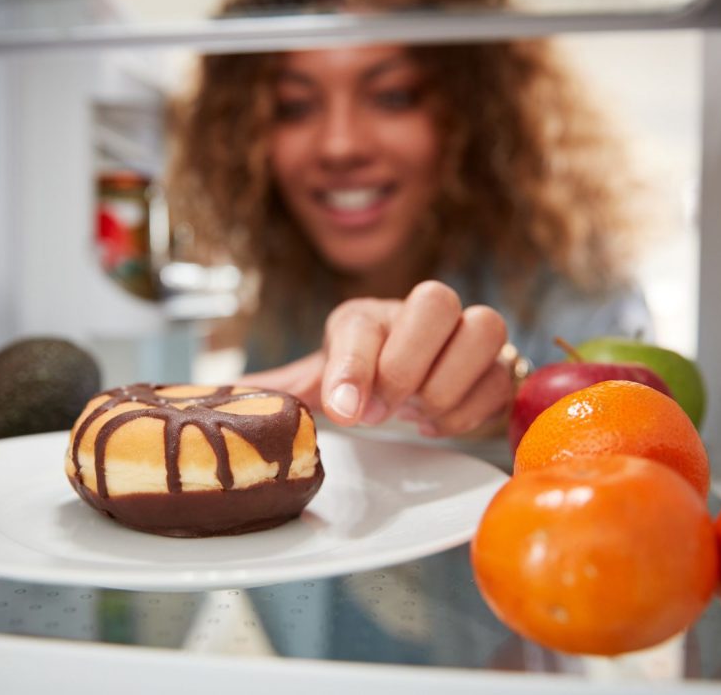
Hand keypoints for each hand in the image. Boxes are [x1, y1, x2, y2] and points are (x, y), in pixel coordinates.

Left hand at [239, 281, 515, 436]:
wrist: (407, 389)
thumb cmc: (358, 384)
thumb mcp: (315, 386)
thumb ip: (277, 391)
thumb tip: (216, 396)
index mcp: (363, 318)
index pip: (358, 324)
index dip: (353, 367)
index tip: (346, 412)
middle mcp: (417, 314)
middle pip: (435, 299)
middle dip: (407, 365)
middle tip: (383, 411)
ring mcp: (463, 334)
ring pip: (485, 326)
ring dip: (450, 384)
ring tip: (419, 416)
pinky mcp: (496, 365)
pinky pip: (504, 375)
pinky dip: (474, 408)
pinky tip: (439, 421)